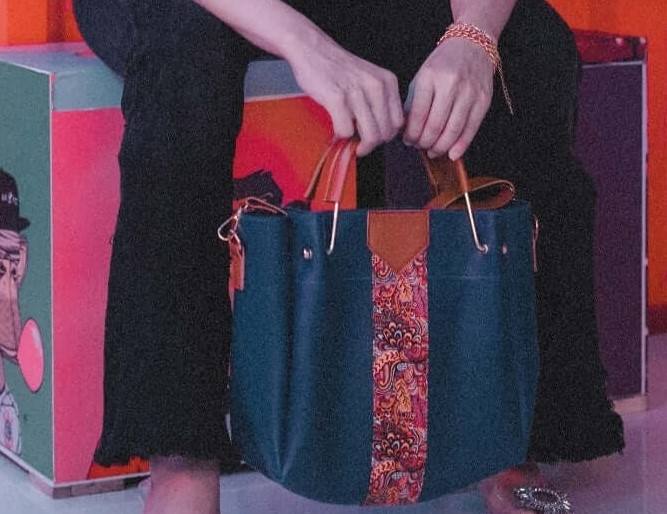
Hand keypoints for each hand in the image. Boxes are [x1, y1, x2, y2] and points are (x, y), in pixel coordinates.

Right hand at [286, 34, 403, 155]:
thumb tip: (384, 133)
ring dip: (358, 145)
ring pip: (370, 136)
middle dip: (372, 144)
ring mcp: (357, 92)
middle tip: (359, 144)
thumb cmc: (338, 69)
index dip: (385, 135)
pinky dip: (340, 136)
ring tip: (348, 138)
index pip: (398, 123)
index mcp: (387, 82)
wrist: (312, 49)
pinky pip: (346, 131)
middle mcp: (376, 86)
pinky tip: (335, 128)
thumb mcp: (369, 79)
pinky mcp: (337, 98)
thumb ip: (380, 101)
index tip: (372, 137)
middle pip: (385, 133)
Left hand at [403, 37, 494, 160]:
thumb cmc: (442, 65)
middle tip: (419, 147)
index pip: (418, 114)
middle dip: (424, 143)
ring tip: (432, 151)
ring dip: (440, 147)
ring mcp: (469, 92)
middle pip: (435, 126)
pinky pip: (471, 129)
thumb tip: (405, 132)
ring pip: (453, 130)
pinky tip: (451, 154)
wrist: (472, 44)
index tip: (408, 141)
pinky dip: (460, 146)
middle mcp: (451, 84)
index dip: (411, 134)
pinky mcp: (483, 100)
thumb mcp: (421, 77)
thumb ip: (412, 104)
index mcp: (430, 77)